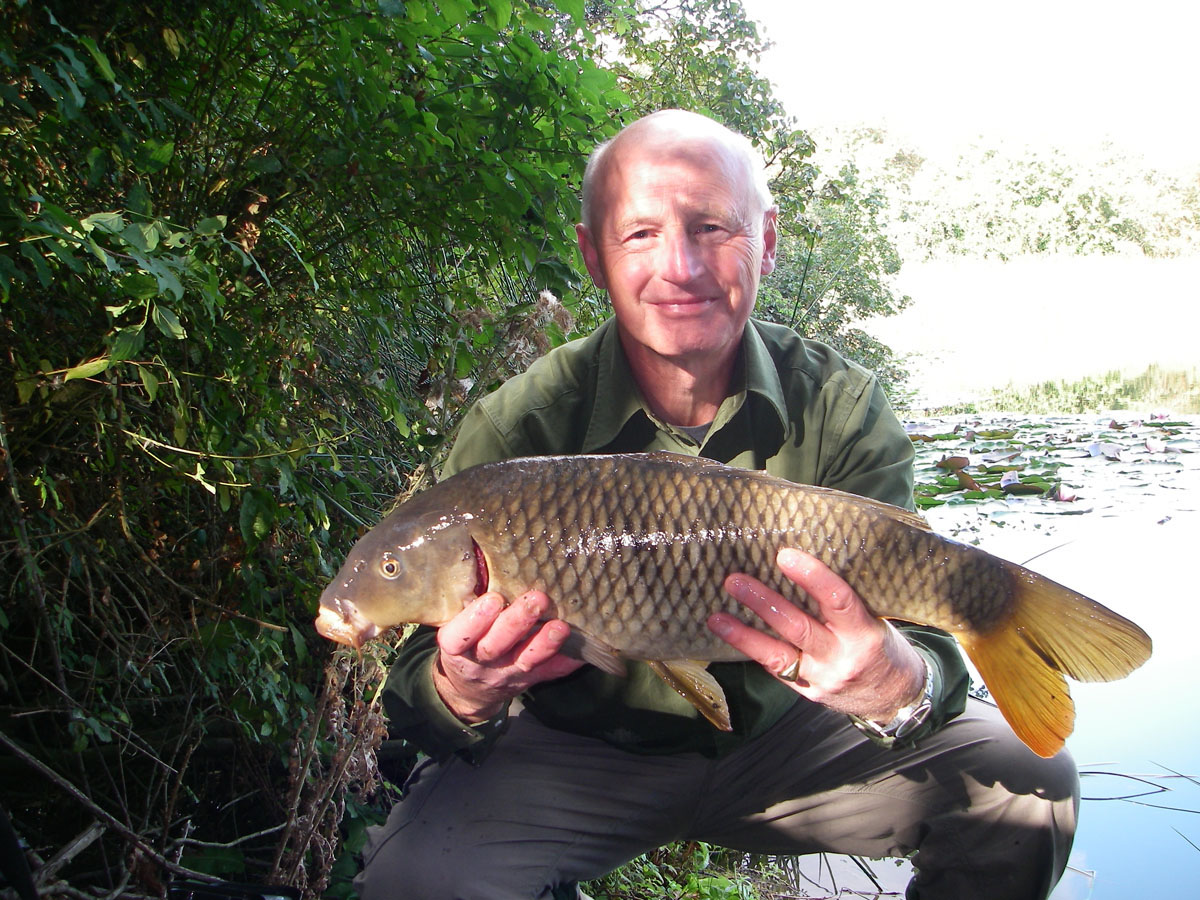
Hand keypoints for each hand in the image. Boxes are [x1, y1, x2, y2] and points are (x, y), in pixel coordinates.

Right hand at [432, 590, 583, 723]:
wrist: (468, 687)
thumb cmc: (464, 640)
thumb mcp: (453, 624)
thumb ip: (466, 600)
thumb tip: (482, 557)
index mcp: (456, 646)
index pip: (459, 637)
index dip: (475, 620)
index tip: (493, 599)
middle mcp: (480, 662)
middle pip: (496, 646)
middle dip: (517, 623)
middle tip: (537, 599)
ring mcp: (506, 674)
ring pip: (526, 661)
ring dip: (545, 643)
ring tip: (561, 625)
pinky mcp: (529, 680)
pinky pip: (550, 673)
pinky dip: (566, 661)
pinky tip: (580, 648)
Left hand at [708, 548, 925, 722]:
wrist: (895, 698)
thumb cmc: (882, 645)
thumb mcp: (875, 620)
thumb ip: (843, 601)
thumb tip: (800, 559)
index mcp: (864, 633)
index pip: (838, 600)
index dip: (812, 577)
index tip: (785, 556)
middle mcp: (841, 658)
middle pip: (798, 628)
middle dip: (763, 603)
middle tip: (734, 580)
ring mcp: (822, 678)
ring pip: (778, 655)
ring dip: (743, 634)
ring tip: (716, 617)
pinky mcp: (806, 692)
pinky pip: (776, 669)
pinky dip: (752, 649)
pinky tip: (730, 634)